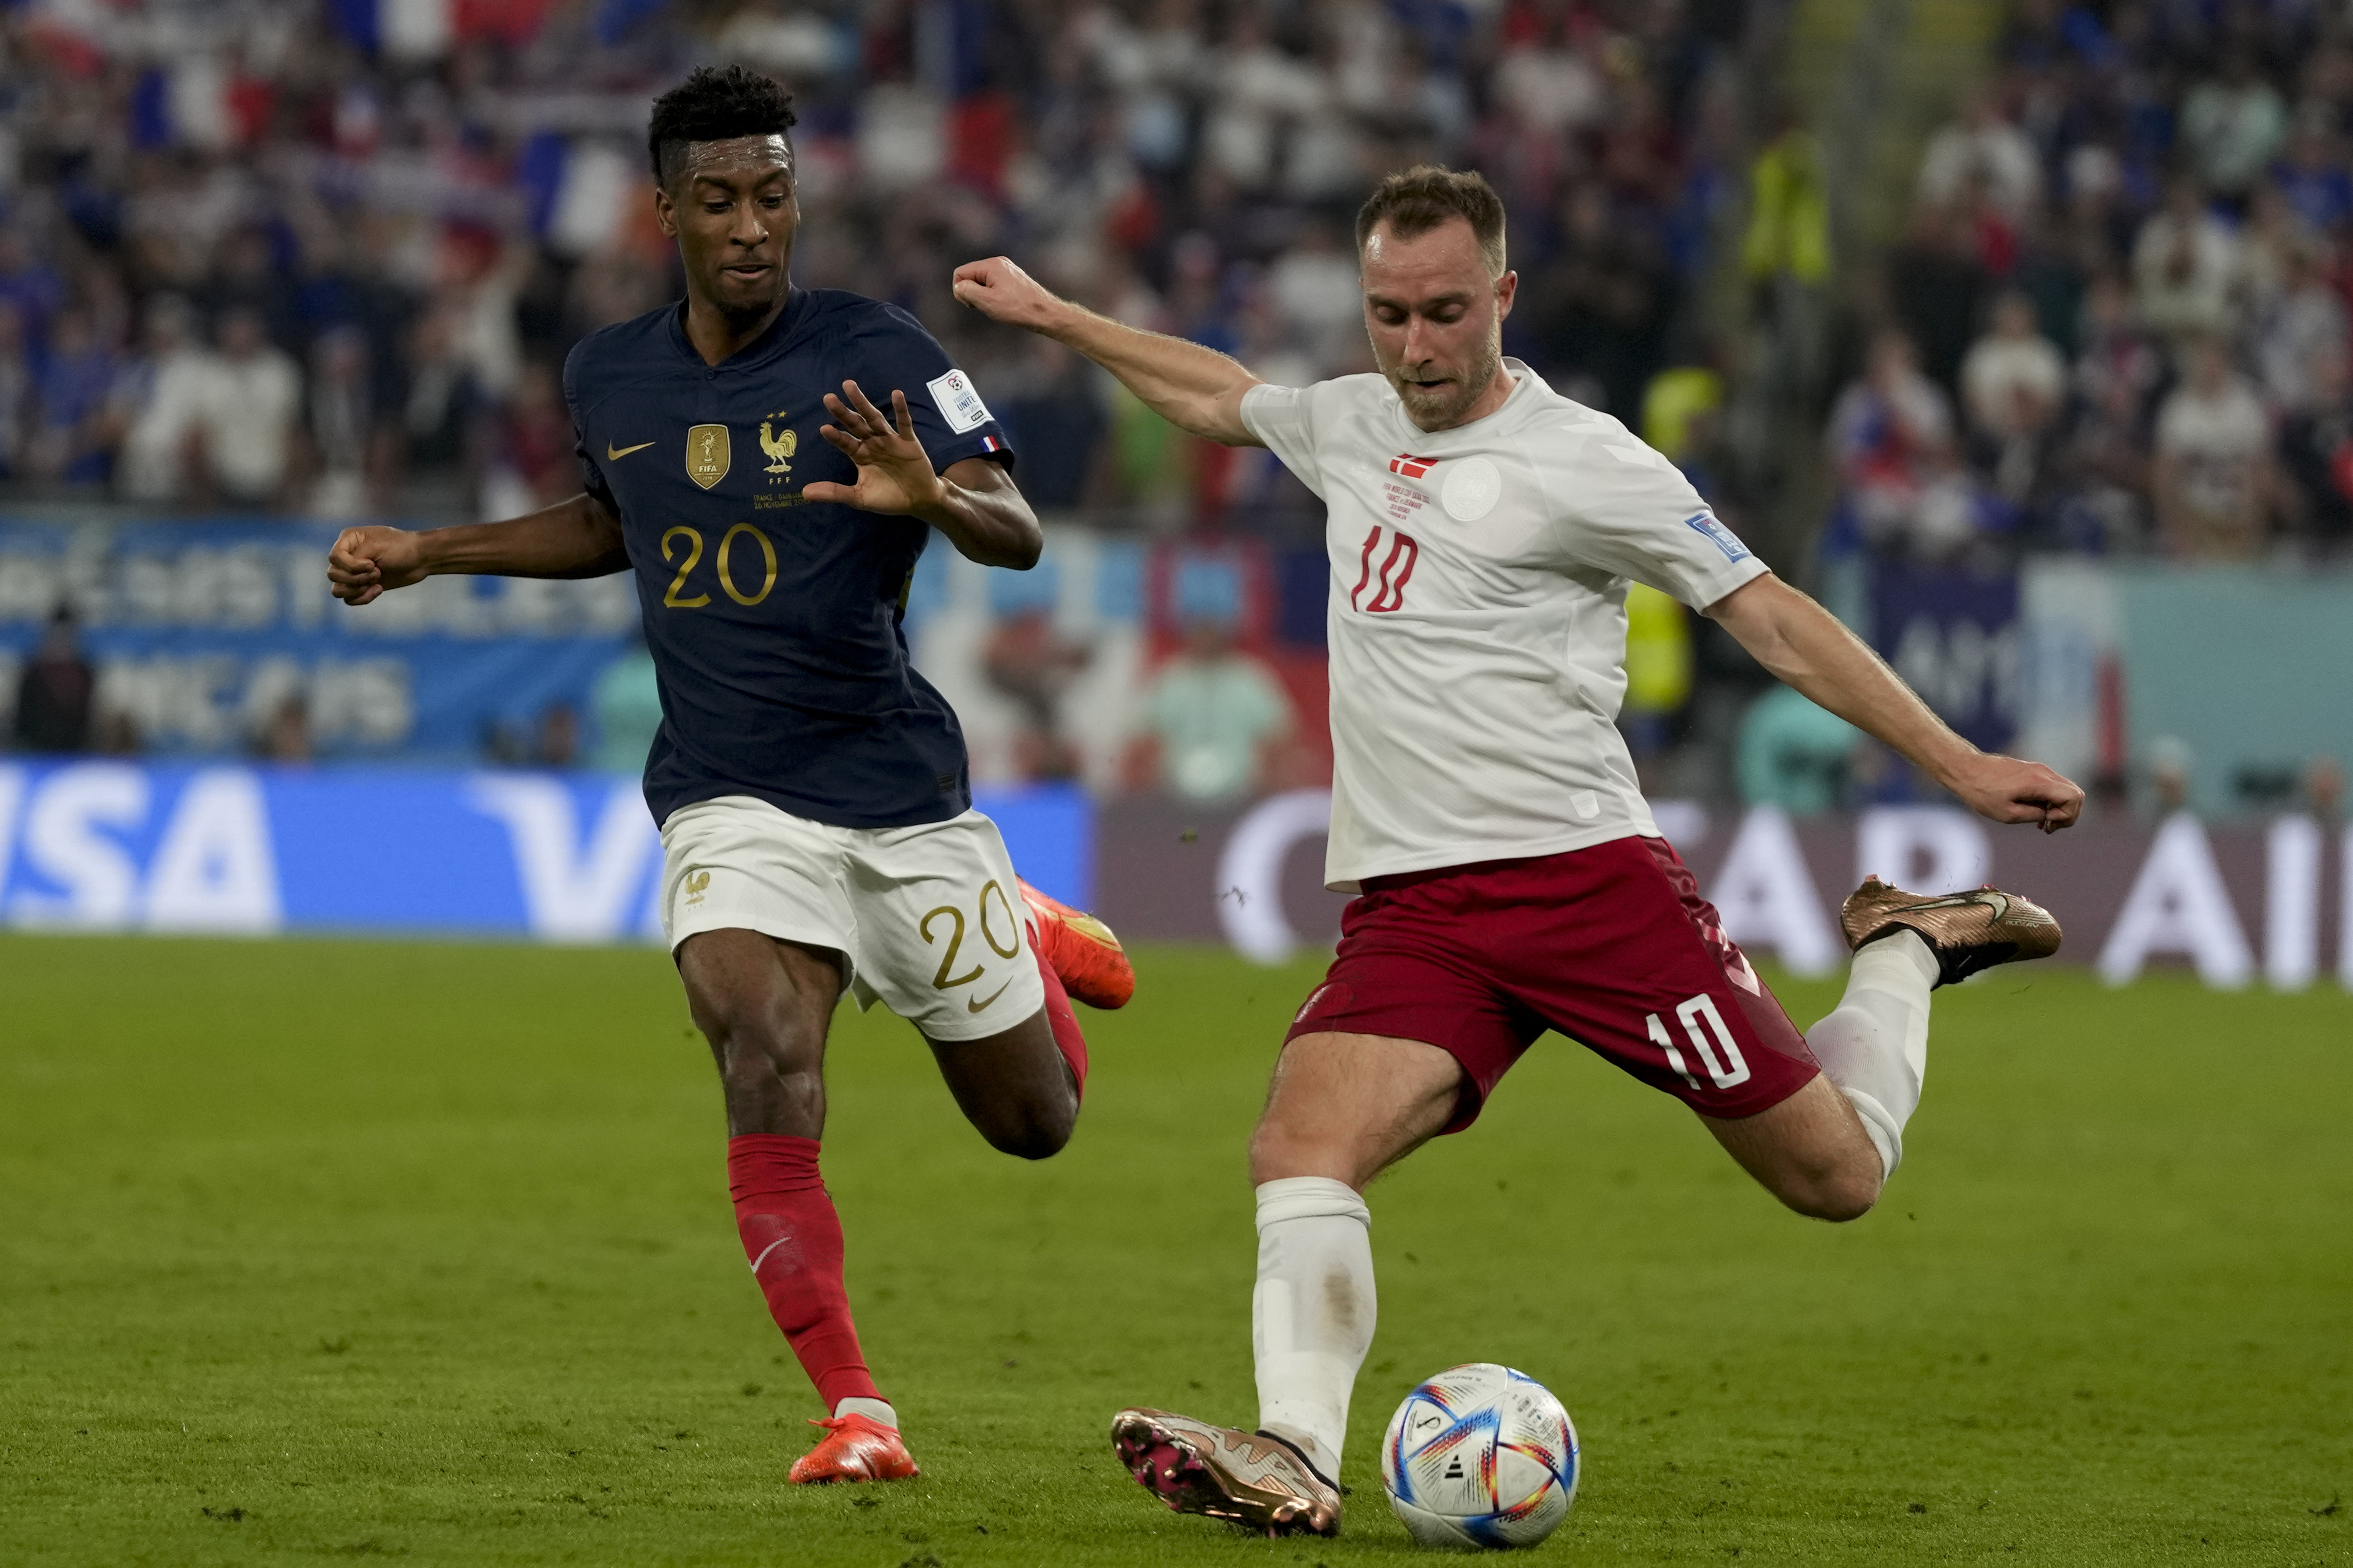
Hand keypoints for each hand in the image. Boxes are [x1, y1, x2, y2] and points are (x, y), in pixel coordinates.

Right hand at [328, 525, 426, 605]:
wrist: (421, 559)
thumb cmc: (401, 548)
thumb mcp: (377, 546)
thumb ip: (355, 557)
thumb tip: (344, 574)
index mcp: (348, 540)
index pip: (334, 558)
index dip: (351, 566)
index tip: (373, 565)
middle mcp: (347, 556)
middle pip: (333, 575)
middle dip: (356, 578)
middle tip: (377, 573)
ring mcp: (353, 572)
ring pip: (338, 590)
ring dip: (357, 590)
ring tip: (376, 582)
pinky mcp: (362, 586)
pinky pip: (349, 599)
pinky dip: (363, 598)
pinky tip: (379, 589)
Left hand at [806, 380, 946, 515]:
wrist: (918, 502)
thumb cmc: (888, 498)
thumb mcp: (859, 498)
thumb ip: (834, 492)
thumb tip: (804, 493)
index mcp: (860, 455)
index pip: (844, 442)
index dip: (836, 436)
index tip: (824, 428)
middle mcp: (872, 443)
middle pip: (855, 424)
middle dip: (842, 412)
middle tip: (827, 398)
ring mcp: (890, 440)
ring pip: (874, 418)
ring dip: (862, 403)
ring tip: (848, 386)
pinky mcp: (909, 441)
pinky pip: (904, 423)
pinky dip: (901, 409)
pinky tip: (897, 394)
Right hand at [950, 256, 1066, 331]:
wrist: (1045, 313)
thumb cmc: (1017, 308)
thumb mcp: (986, 301)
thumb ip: (967, 291)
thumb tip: (959, 286)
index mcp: (991, 265)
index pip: (960, 273)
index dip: (960, 291)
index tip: (971, 305)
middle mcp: (999, 263)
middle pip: (970, 275)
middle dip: (972, 292)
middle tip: (985, 306)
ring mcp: (1007, 269)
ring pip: (981, 281)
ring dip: (982, 295)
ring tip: (996, 306)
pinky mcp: (1012, 278)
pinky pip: (992, 284)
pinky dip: (992, 295)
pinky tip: (1003, 304)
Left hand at [1946, 752, 2085, 833]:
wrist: (1966, 770)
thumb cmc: (1983, 793)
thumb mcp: (2008, 814)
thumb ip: (2035, 815)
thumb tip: (2050, 815)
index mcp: (2039, 782)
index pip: (2074, 797)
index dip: (2067, 815)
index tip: (2046, 821)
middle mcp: (2044, 773)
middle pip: (2075, 794)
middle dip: (2067, 814)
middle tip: (2048, 827)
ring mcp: (2039, 770)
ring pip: (2065, 790)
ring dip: (2059, 809)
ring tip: (2042, 824)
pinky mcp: (2033, 771)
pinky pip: (2053, 787)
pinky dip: (2051, 802)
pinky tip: (2038, 814)